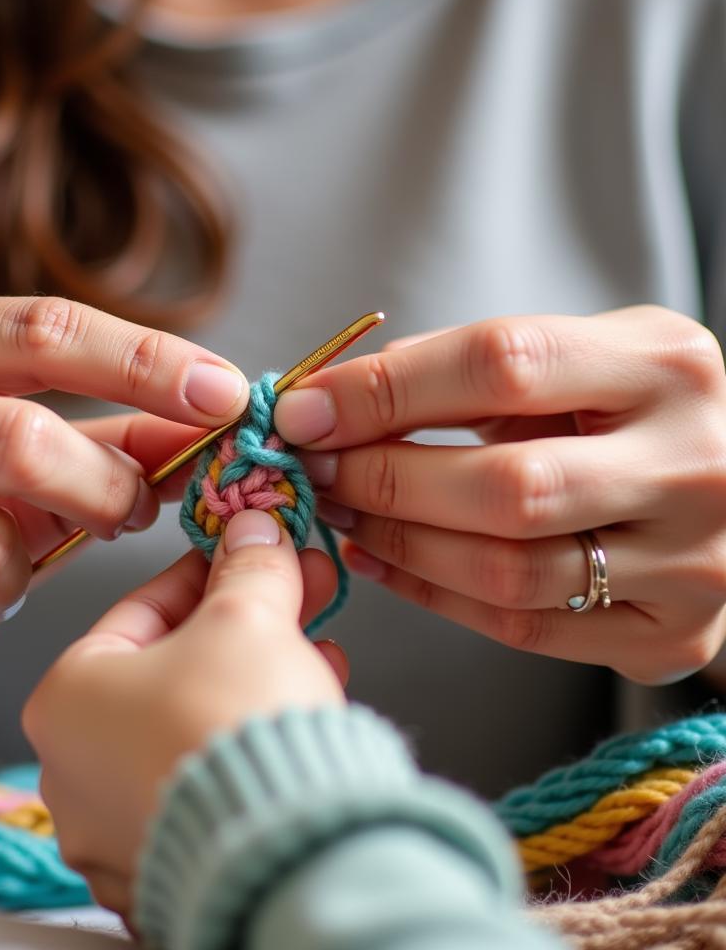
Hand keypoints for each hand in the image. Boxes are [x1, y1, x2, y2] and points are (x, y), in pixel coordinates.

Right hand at [0, 295, 248, 739]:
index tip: (226, 394)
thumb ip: (104, 433)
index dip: (145, 360)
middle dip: (104, 488)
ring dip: (25, 576)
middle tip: (131, 513)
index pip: (40, 330)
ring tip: (3, 577)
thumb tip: (211, 415)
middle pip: (19, 438)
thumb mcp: (6, 450)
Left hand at [22, 509, 347, 918]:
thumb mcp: (247, 617)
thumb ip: (249, 566)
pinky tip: (303, 710)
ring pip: (194, 726)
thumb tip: (256, 534)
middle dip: (246, 625)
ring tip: (318, 649)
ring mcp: (116, 826)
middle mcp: (73, 769)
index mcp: (65, 699)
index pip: (142, 611)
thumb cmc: (230, 729)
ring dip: (258, 679)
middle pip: (174, 669)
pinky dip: (250, 743)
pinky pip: (210, 783)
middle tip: (294, 593)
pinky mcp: (167, 867)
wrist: (278, 845)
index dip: (206, 573)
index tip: (243, 554)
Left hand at [274, 306, 725, 683]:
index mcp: (665, 364)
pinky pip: (523, 626)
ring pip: (506, 569)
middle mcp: (694, 465)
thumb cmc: (624, 411)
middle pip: (504, 485)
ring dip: (398, 541)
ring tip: (340, 512)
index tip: (307, 409)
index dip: (386, 389)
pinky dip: (431, 594)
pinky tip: (380, 559)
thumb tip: (332, 402)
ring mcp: (694, 563)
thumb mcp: (575, 359)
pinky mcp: (672, 635)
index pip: (502, 365)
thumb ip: (469, 372)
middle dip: (383, 478)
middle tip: (317, 469)